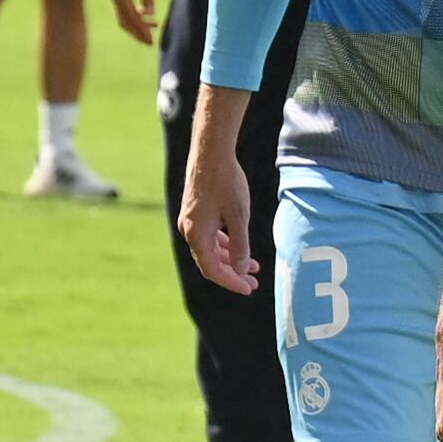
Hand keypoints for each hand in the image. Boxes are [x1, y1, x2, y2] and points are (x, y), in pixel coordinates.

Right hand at [106, 0, 161, 42]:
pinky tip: (145, 15)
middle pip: (124, 20)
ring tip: (151, 29)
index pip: (131, 17)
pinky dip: (132, 14)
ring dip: (135, 23)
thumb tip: (148, 14)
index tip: (151, 41)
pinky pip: (122, 6)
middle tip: (150, 42)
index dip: (141, 30)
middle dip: (137, 32)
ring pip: (122, 14)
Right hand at [177, 93, 261, 294]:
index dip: (232, 282)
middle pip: (210, 262)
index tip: (249, 288)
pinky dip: (224, 245)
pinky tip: (239, 247)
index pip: (212, 270)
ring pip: (210, 249)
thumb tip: (242, 270)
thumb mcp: (239, 216)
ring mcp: (190, 221)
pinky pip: (209, 236)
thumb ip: (240, 246)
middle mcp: (189, 230)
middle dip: (233, 274)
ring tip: (253, 267)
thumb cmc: (226, 182)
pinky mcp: (196, 212)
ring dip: (230, 260)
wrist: (211, 152)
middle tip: (253, 283)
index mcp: (196, 234)